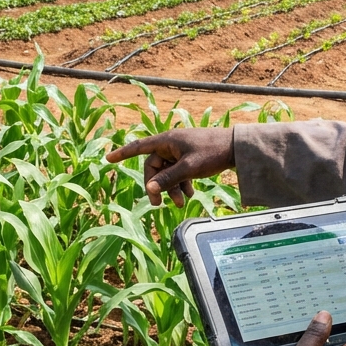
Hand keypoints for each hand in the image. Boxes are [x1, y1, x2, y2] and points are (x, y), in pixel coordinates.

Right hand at [106, 127, 234, 206]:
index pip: (139, 147)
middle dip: (157, 186)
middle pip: (154, 168)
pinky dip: (181, 184)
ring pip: (167, 173)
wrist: (237, 148)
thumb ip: (168, 179)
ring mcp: (180, 152)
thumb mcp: (189, 168)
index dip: (123, 153)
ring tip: (181, 203)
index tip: (108, 159)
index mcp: (167, 141)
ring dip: (171, 189)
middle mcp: (171, 145)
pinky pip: (178, 173)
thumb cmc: (212, 153)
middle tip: (158, 204)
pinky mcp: (189, 158)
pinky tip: (189, 195)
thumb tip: (150, 189)